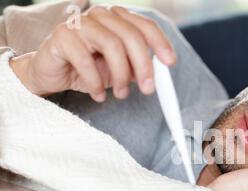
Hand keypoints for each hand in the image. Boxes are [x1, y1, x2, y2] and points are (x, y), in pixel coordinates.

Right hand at [9, 5, 175, 101]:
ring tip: (121, 94)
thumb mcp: (120, 70)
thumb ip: (138, 68)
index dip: (160, 43)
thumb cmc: (89, 69)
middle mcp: (100, 15)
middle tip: (148, 89)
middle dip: (144, 65)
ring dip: (120, 75)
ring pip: (112, 45)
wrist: (53, 73)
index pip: (144, 26)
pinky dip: (96, 82)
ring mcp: (80, 23)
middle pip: (131, 36)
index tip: (170, 63)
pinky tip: (98, 95)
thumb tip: (159, 75)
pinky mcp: (62, 35)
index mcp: (118, 20)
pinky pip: (85, 60)